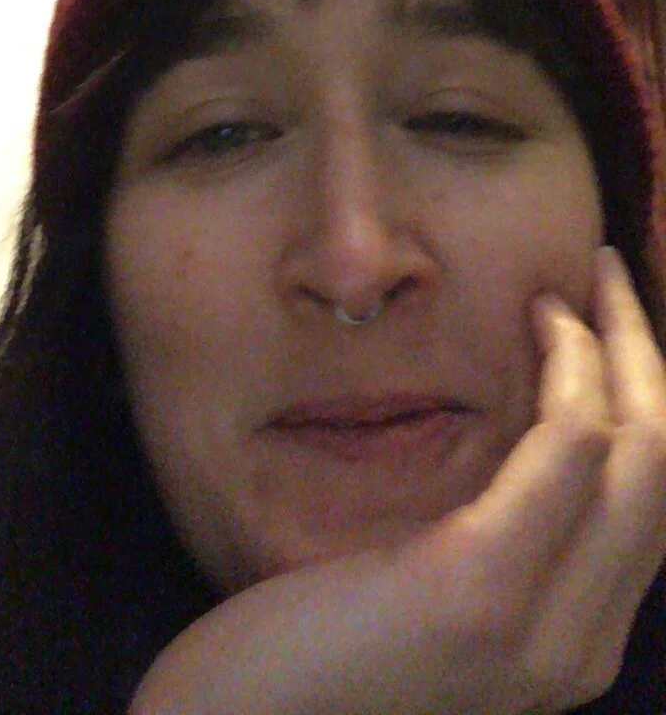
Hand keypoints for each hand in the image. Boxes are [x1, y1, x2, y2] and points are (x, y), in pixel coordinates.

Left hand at [130, 248, 665, 714]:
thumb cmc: (301, 658)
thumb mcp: (414, 595)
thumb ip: (478, 543)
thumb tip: (504, 446)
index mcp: (566, 646)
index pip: (648, 500)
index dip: (641, 393)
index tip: (603, 319)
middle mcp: (578, 650)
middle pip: (663, 466)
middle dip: (645, 352)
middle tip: (607, 272)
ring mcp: (540, 631)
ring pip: (643, 450)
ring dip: (620, 342)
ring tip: (581, 279)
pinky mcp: (482, 590)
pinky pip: (571, 449)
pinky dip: (573, 368)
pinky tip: (541, 319)